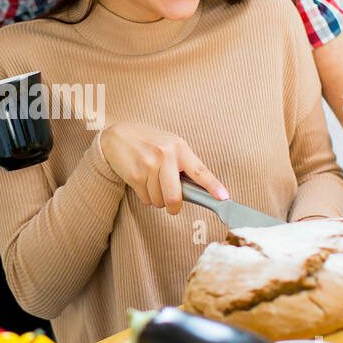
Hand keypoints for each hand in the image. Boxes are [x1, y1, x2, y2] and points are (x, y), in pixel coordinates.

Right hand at [100, 122, 227, 213]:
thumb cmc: (149, 142)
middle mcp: (164, 155)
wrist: (118, 136)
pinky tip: (143, 182)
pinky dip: (146, 196)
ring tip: (153, 183)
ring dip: (158, 199)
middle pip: (174, 196)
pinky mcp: (135, 175)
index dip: (213, 186)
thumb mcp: (170, 146)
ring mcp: (148, 166)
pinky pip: (146, 199)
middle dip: (174, 206)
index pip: (199, 170)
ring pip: (159, 200)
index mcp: (179, 147)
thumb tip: (198, 191)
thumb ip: (183, 164)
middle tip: (173, 206)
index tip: (224, 197)